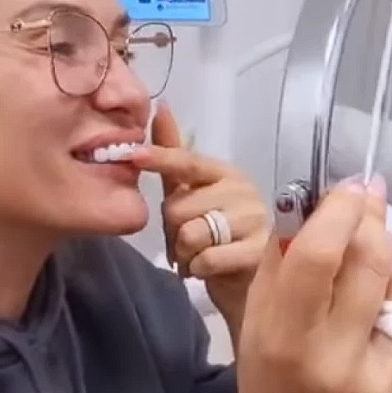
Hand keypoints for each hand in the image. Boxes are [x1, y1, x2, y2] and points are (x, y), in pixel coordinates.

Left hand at [131, 104, 270, 332]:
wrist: (250, 286)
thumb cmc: (216, 237)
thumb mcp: (192, 194)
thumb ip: (175, 156)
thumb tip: (160, 107)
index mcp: (224, 173)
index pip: (187, 162)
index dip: (159, 158)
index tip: (134, 155)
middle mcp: (242, 189)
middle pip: (177, 207)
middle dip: (172, 232)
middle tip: (187, 243)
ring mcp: (254, 220)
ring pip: (190, 234)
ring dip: (184, 254)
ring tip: (198, 257)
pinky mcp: (258, 253)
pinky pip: (205, 259)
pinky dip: (198, 270)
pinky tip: (209, 270)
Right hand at [229, 176, 391, 392]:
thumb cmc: (268, 364)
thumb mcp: (259, 305)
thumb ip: (285, 251)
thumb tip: (324, 200)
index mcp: (287, 332)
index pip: (319, 255)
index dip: (340, 211)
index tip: (352, 186)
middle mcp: (335, 357)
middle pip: (371, 261)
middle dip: (370, 222)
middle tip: (365, 206)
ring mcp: (379, 378)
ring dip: (385, 273)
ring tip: (360, 292)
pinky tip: (373, 333)